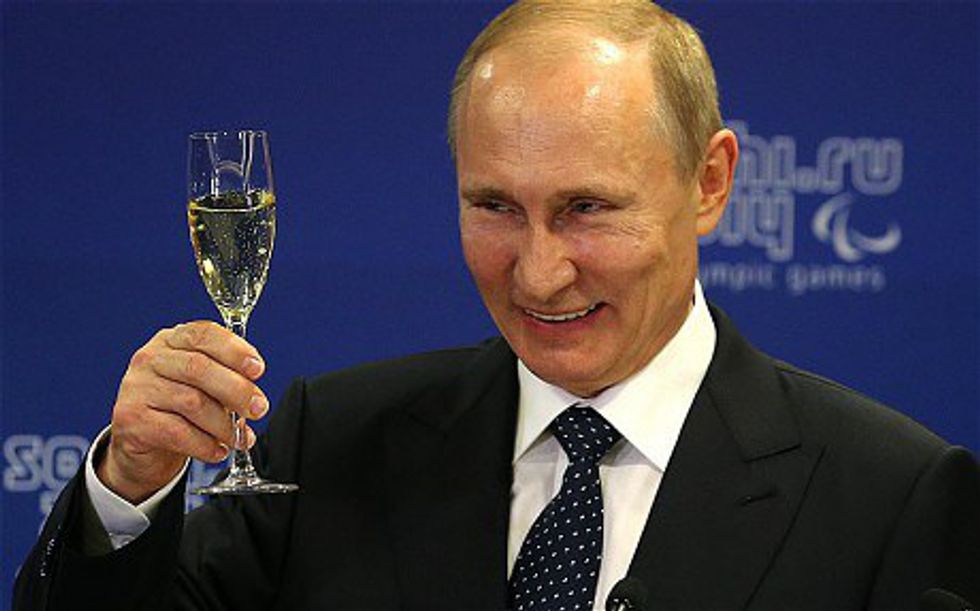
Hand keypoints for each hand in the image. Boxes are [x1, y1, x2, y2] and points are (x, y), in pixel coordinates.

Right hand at [97, 321, 267, 502]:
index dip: (234, 350)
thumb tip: (254, 396)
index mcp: (171, 340)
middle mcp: (150, 359)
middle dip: (236, 390)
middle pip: (199, 368)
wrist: (141, 443)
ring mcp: (136, 387)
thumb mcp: (203, 385)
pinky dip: (205, 444)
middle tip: (258, 409)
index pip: (203, 334)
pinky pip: (177, 432)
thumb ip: (227, 379)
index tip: (258, 369)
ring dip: (224, 425)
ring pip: (191, 402)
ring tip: (240, 438)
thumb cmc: (179, 408)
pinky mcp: (130, 419)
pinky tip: (218, 451)